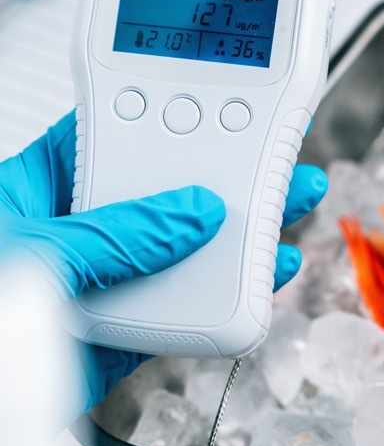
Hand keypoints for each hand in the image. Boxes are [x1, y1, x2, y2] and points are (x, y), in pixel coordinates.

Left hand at [0, 113, 327, 410]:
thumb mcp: (34, 252)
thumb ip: (117, 234)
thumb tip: (191, 215)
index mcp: (32, 190)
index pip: (108, 138)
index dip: (164, 118)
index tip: (222, 108)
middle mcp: (72, 234)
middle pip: (161, 195)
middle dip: (224, 178)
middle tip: (278, 161)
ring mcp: (99, 285)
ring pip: (183, 253)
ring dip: (241, 237)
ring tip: (289, 209)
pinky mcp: (121, 337)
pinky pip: (185, 312)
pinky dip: (230, 298)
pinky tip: (264, 277)